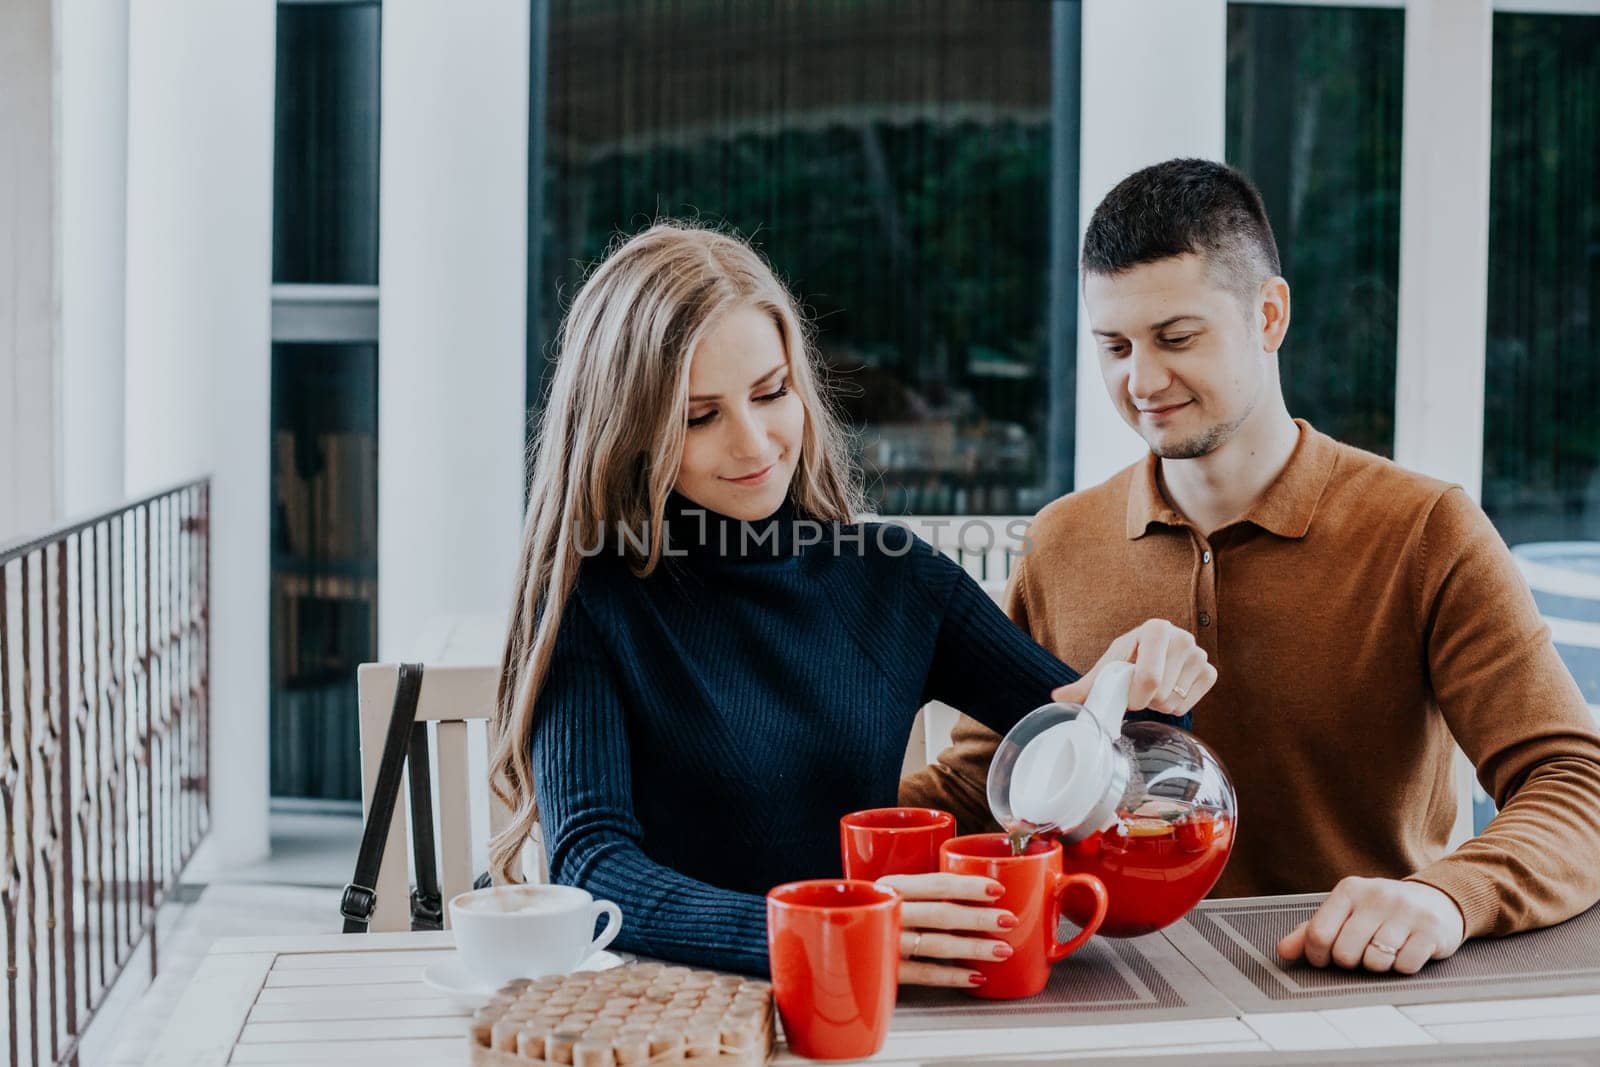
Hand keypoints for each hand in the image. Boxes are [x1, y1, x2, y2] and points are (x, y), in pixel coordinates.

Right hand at [875, 872, 1014, 988]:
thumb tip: (974, 891)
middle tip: (1007, 920)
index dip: (968, 887)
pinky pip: (924, 974)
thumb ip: (921, 892)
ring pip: (936, 945)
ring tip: (1000, 950)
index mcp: (891, 886)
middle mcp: (888, 912)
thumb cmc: (867, 910)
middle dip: (979, 918)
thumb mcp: (889, 892)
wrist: (826, 936)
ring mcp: (886, 942)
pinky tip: (975, 976)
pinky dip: (952, 976)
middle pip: (940, 914)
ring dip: (973, 948)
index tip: (996, 889)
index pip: (936, 884)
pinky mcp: (886, 969)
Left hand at [1051, 619, 1215, 716]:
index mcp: (1157, 628)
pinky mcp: (1210, 673)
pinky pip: (1187, 706)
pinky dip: (1173, 706)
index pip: (1149, 679)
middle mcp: (1184, 638)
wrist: (1153, 651)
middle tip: (1138, 688)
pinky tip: (1168, 690)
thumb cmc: (1128, 657)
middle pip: (1160, 694)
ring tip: (1153, 687)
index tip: (1127, 693)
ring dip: (1158, 704)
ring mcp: (1200, 655)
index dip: (1134, 695)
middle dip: (1144, 699)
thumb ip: (1085, 685)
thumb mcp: (1108, 666)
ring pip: (1173, 703)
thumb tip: (1057, 698)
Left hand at [1277, 877, 1465, 974]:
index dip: (1318, 956)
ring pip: (1376, 962)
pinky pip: (1405, 966)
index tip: (1325, 958)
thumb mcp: (1345, 912)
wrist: (1436, 901)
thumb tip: (1283, 951)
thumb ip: (1311, 930)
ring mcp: (1405, 911)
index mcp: (1349, 890)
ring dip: (1378, 966)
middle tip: (1361, 952)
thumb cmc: (1381, 911)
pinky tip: (1406, 951)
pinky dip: (1403, 967)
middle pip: (1346, 954)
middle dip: (1351, 962)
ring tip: (1384, 950)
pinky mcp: (1431, 929)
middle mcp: (1377, 896)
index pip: (1318, 934)